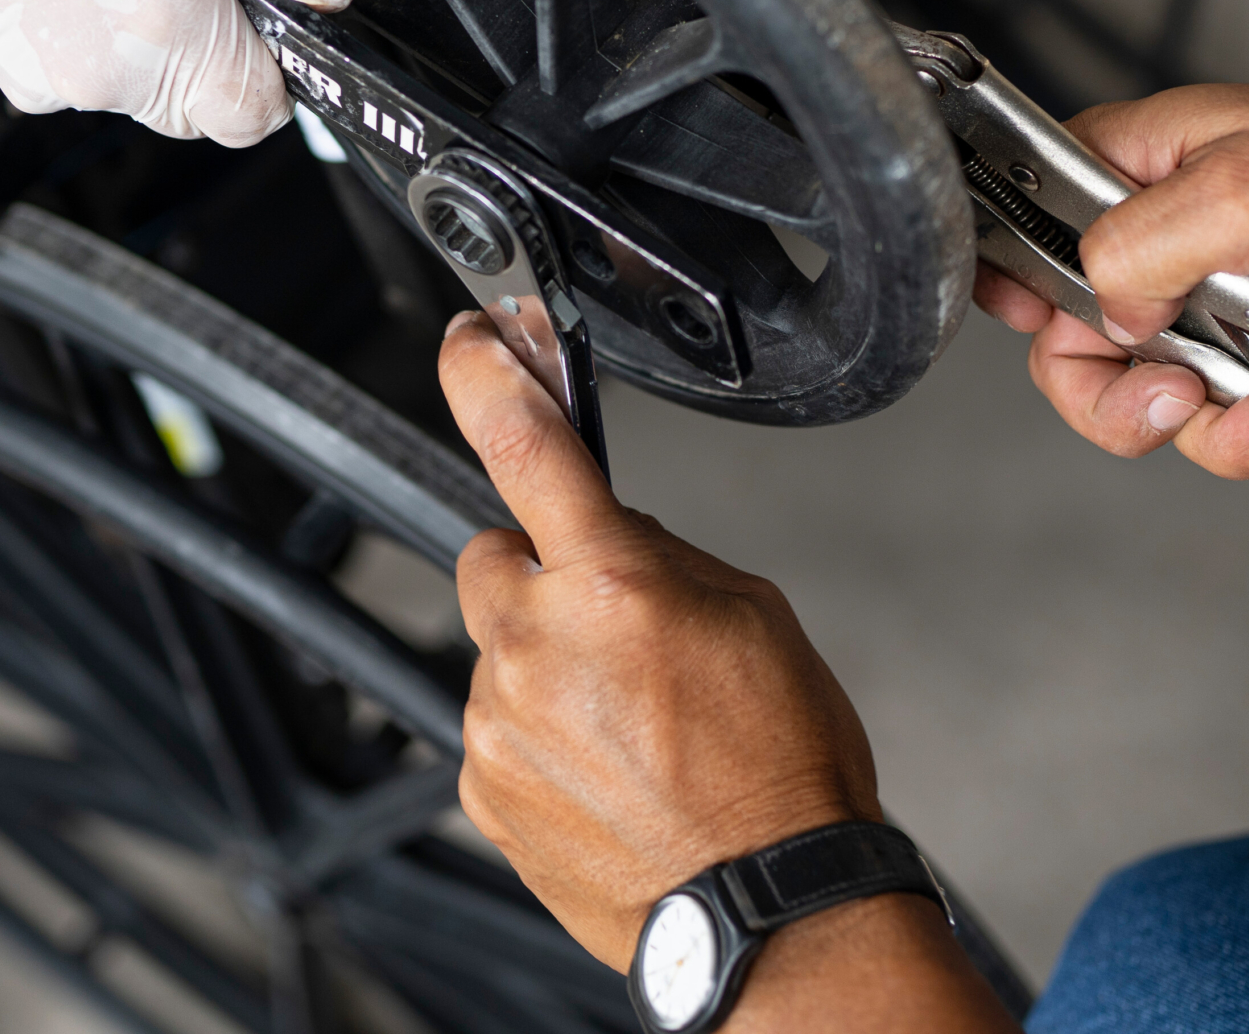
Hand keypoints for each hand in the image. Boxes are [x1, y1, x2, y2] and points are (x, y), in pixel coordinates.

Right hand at [0, 0, 352, 144]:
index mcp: (168, 25)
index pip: (260, 110)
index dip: (278, 60)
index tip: (265, 1)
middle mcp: (106, 73)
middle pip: (203, 109)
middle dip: (220, 48)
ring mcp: (43, 74)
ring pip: (140, 91)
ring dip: (153, 36)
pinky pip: (78, 70)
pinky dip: (91, 29)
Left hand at [440, 315, 878, 969]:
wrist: (764, 905)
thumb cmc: (780, 770)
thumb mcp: (757, 616)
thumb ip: (665, 556)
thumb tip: (613, 530)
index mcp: (614, 583)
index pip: (523, 445)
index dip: (486, 377)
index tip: (468, 342)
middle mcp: (539, 645)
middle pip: (494, 559)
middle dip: (540, 575)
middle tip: (613, 629)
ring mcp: (500, 722)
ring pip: (497, 649)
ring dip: (545, 664)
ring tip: (628, 724)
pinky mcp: (483, 787)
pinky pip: (494, 725)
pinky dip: (537, 734)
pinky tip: (605, 769)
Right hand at [976, 27, 1248, 513]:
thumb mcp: (1245, 189)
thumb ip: (1144, 250)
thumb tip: (1106, 317)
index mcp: (1122, 176)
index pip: (1028, 254)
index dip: (1027, 316)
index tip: (1078, 357)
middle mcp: (1157, 241)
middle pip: (1089, 361)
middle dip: (1140, 409)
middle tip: (1190, 405)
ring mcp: (1216, 299)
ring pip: (1177, 409)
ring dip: (1231, 442)